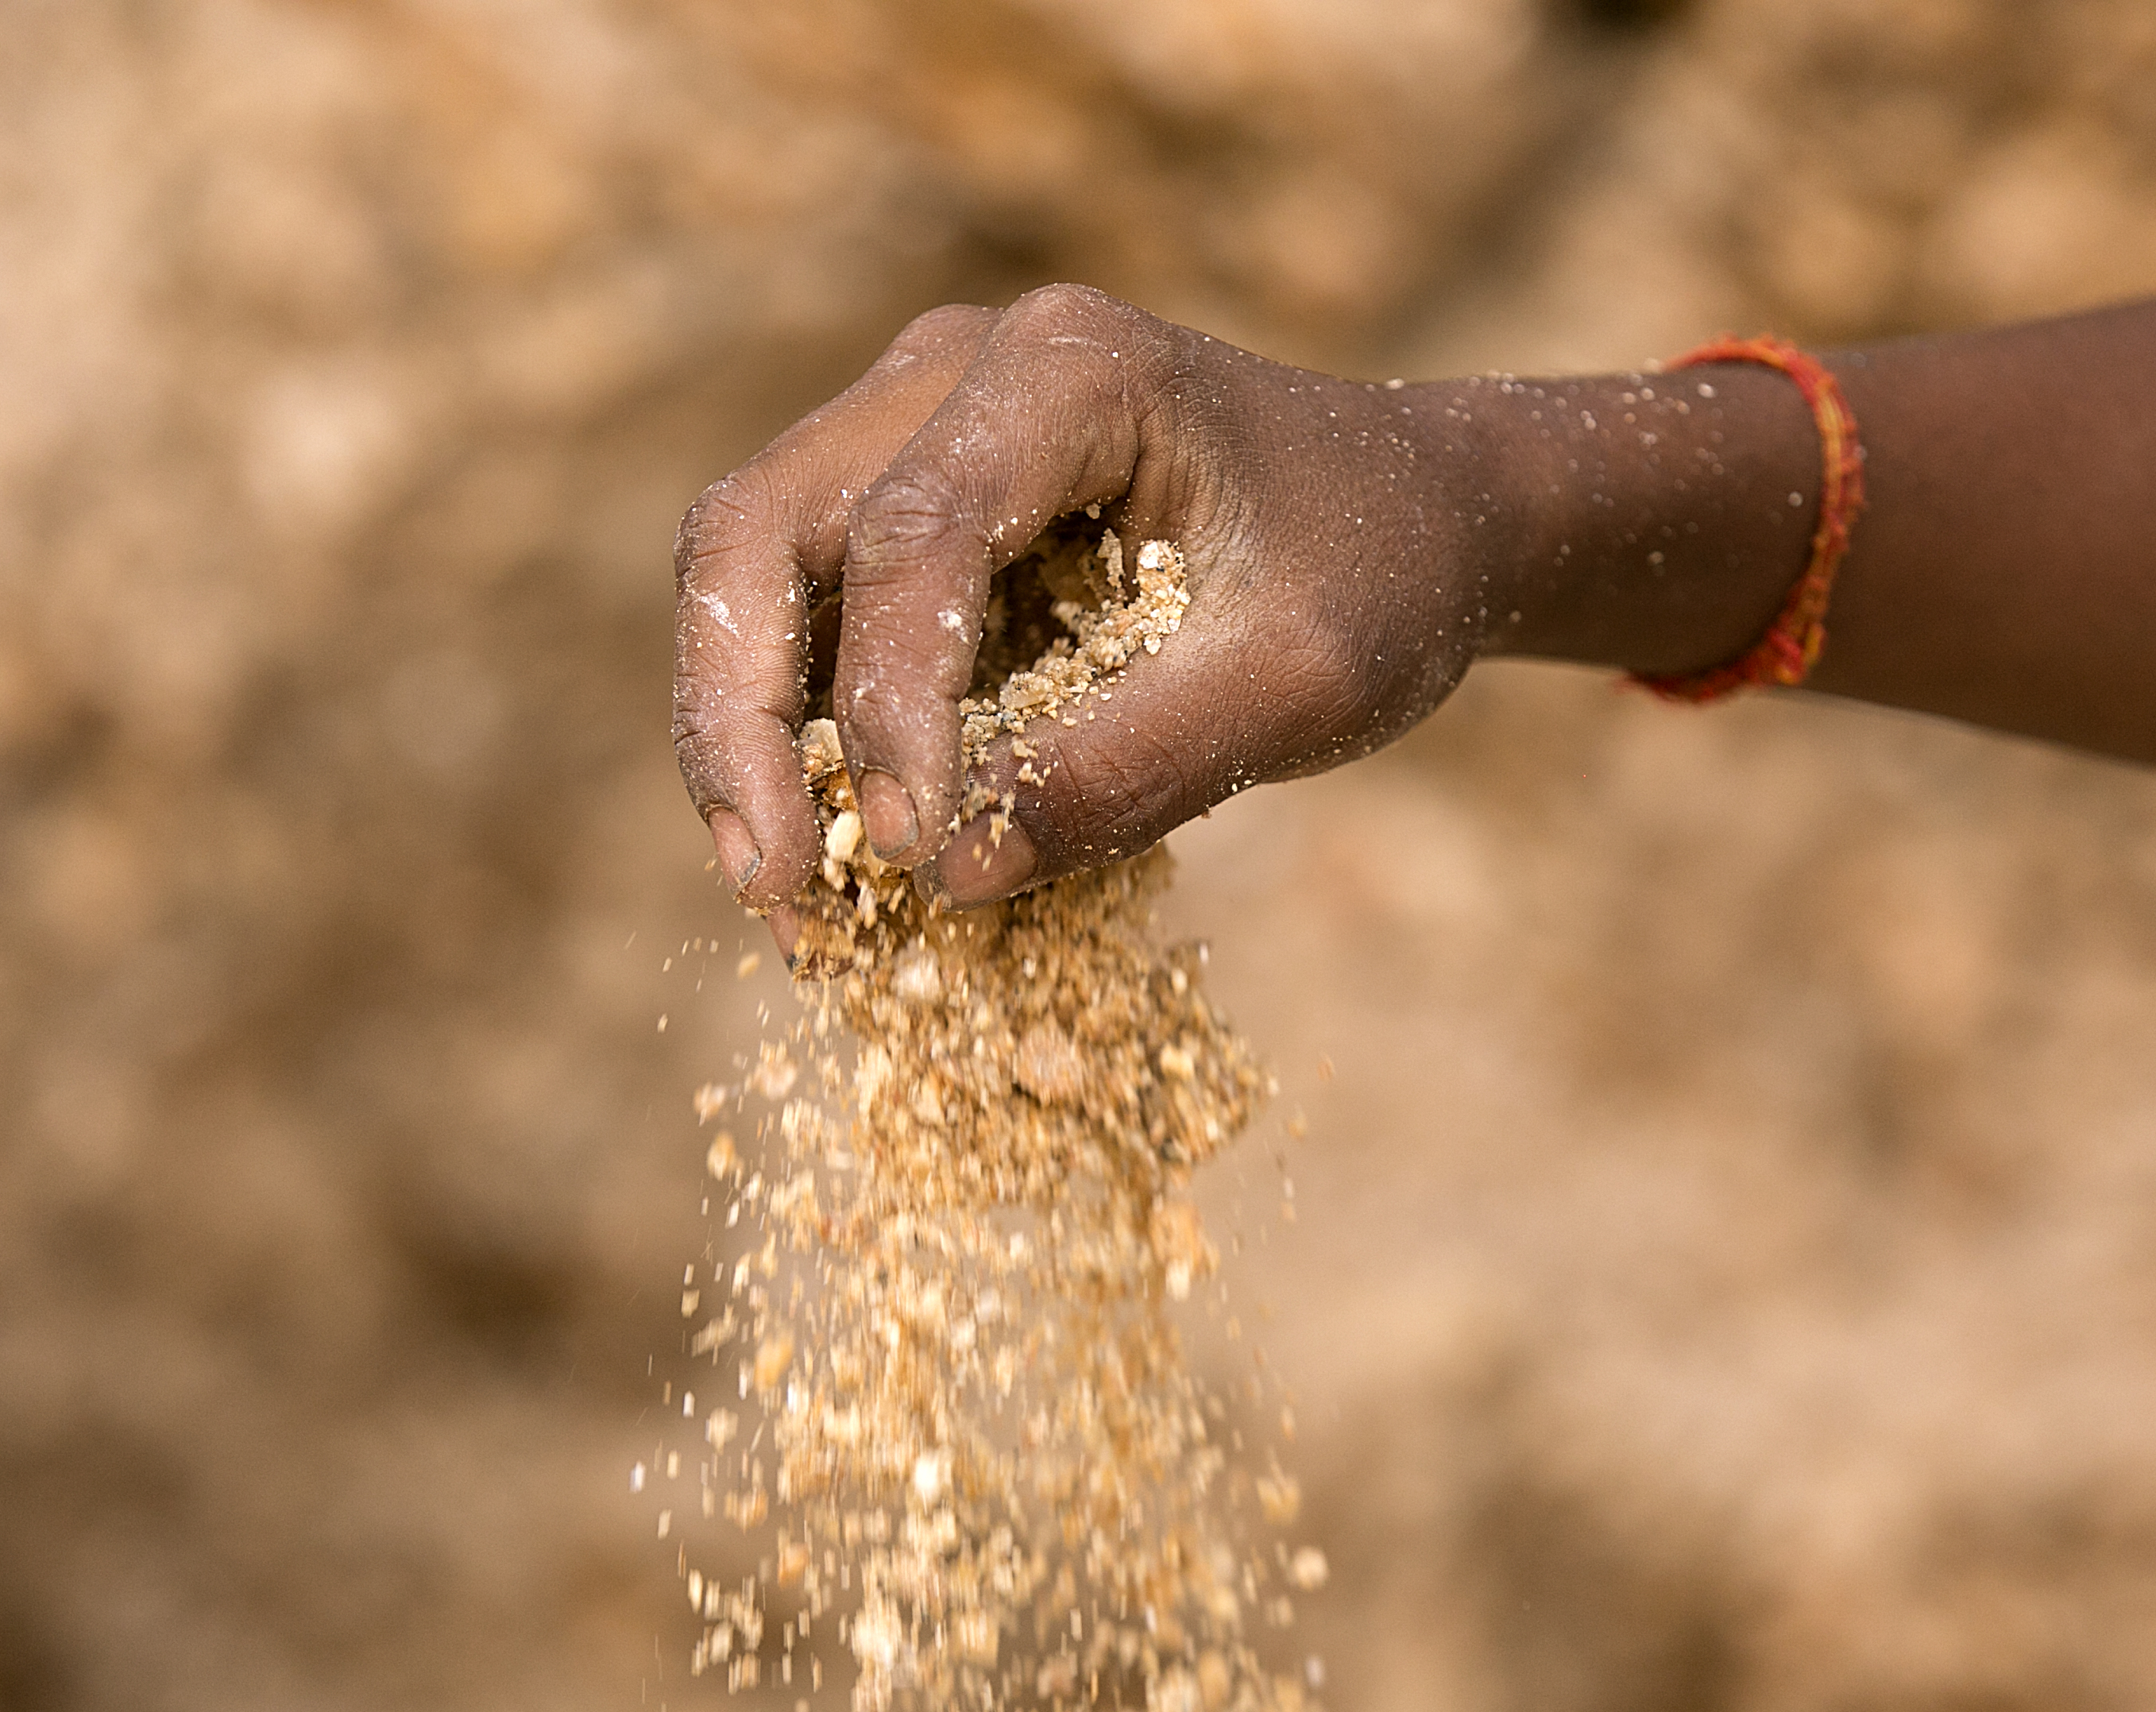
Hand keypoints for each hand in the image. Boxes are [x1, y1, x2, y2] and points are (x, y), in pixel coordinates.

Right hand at [670, 286, 1538, 916]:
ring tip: (784, 898)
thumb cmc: (1377, 579)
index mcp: (1069, 370)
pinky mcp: (903, 499)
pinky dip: (796, 732)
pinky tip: (827, 852)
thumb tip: (951, 876)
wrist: (1415, 514)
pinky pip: (800, 610)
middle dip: (739, 719)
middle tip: (773, 888)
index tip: (905, 851)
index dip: (887, 703)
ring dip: (741, 734)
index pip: (916, 534)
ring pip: (747, 567)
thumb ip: (1138, 768)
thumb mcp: (1300, 687)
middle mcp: (954, 368)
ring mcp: (911, 422)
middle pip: (761, 529)